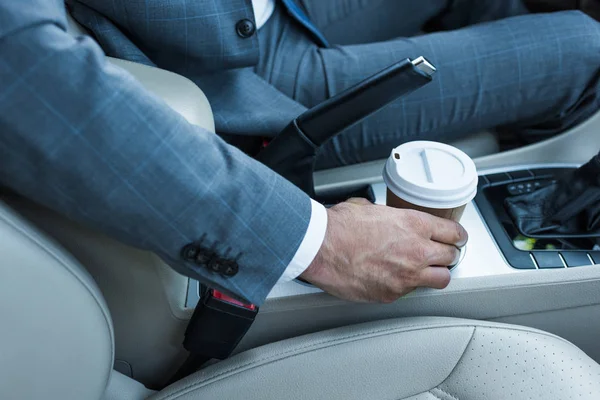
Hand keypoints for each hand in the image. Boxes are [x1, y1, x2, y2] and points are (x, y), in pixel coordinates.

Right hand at [300, 198, 467, 302]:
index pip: (454, 232)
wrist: (321, 247)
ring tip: (423, 271)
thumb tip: (387, 219)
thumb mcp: (370, 209)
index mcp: (414, 224)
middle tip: (437, 254)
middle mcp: (417, 250)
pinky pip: (410, 292)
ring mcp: (407, 276)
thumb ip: (390, 218)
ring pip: (441, 279)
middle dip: (445, 255)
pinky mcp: (393, 294)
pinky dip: (404, 286)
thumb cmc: (339, 227)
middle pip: (451, 257)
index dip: (456, 236)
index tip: (454, 239)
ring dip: (435, 275)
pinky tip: (392, 279)